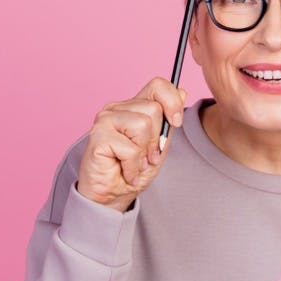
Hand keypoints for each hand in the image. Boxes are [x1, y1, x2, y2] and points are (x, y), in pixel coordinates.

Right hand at [77, 77, 187, 212]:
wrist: (111, 195)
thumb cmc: (132, 170)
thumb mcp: (159, 145)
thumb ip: (168, 120)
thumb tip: (182, 91)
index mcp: (133, 107)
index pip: (157, 85)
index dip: (172, 100)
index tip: (176, 122)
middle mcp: (117, 108)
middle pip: (154, 109)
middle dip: (156, 139)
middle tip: (146, 156)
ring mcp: (105, 119)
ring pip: (143, 125)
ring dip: (143, 153)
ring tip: (134, 163)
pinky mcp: (97, 136)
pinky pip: (130, 148)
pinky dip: (132, 166)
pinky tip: (125, 171)